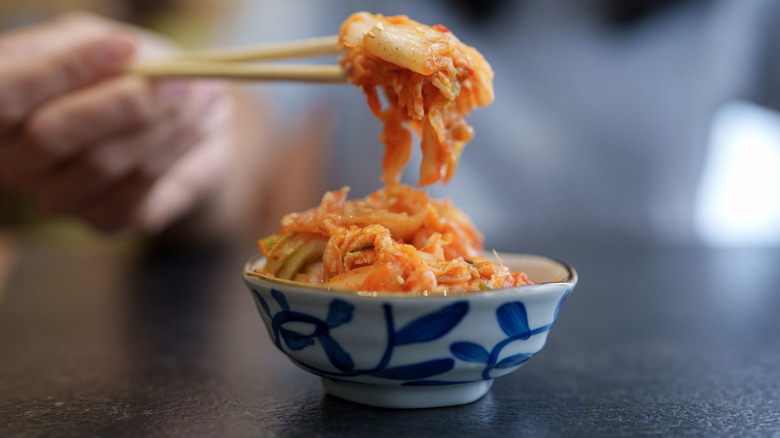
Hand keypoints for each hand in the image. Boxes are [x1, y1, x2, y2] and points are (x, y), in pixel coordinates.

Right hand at [0, 13, 231, 234]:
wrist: (173, 123)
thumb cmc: (124, 73)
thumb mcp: (101, 42)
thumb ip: (94, 44)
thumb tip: (121, 52)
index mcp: (0, 110)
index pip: (8, 94)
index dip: (64, 69)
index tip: (127, 46)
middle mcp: (15, 161)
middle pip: (52, 135)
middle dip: (122, 102)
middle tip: (178, 80)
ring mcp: (57, 197)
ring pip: (104, 161)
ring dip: (164, 122)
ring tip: (203, 91)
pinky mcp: (105, 221)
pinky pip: (141, 183)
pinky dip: (180, 145)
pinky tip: (204, 120)